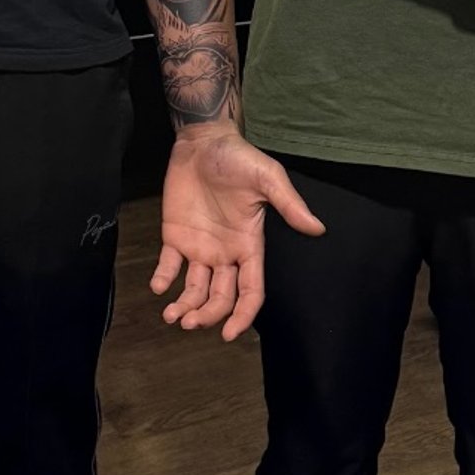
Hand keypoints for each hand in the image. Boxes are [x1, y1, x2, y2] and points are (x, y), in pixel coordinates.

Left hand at [151, 128, 323, 340]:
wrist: (202, 140)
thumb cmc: (238, 157)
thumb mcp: (267, 177)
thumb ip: (288, 203)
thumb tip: (317, 228)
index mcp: (248, 245)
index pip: (250, 292)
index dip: (242, 316)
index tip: (229, 334)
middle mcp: (225, 253)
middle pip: (220, 298)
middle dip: (207, 315)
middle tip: (189, 323)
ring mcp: (200, 247)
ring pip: (194, 289)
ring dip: (185, 306)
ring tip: (172, 316)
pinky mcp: (176, 235)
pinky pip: (168, 265)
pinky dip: (162, 278)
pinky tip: (157, 286)